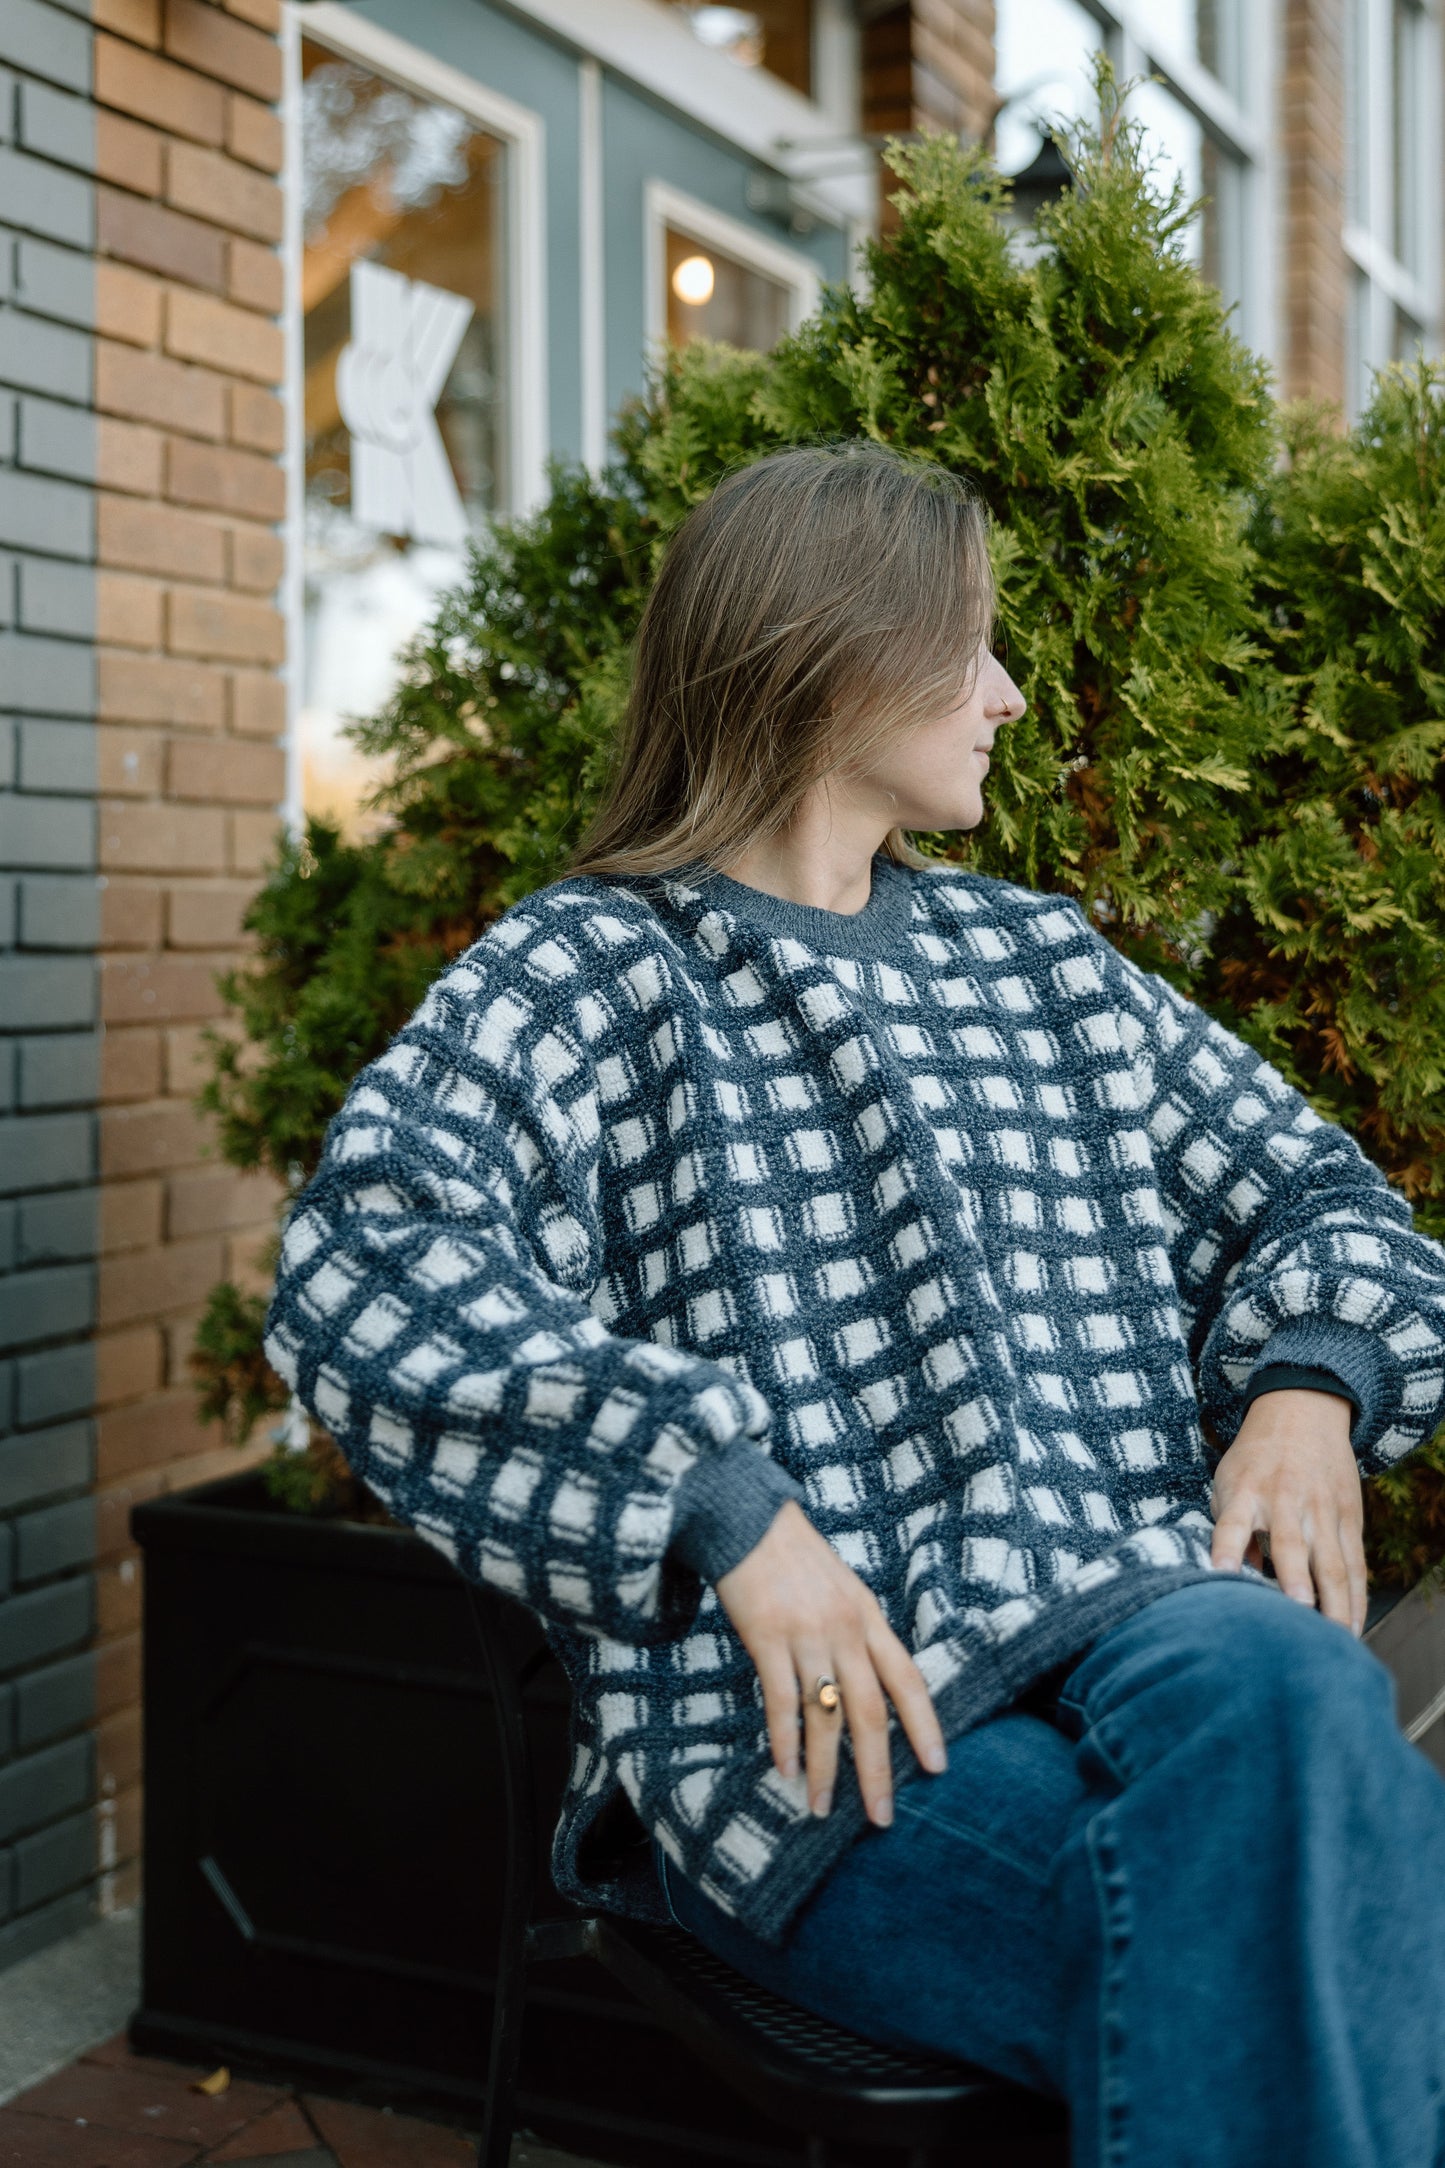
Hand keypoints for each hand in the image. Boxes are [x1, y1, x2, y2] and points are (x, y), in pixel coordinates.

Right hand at [715, 1500, 946, 1825]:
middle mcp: (846, 1629)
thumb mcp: (842, 1588)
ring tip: (820, 1809)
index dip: (926, 1725)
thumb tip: (867, 1683)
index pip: (908, 1678)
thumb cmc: (793, 1556)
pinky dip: (784, 1739)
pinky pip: (780, 1699)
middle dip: (878, 1769)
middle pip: (871, 1710)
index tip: (939, 1768)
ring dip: (825, 1768)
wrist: (746, 1518)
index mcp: (869, 1616)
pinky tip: (785, 1769)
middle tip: (881, 1817)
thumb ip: (857, 1632)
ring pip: (825, 1715)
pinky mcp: (767, 1636)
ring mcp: (807, 1633)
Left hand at [1210, 1389, 1365, 1634]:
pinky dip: (1356, 1599)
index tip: (1218, 1575)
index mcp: (1246, 1492)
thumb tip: (1235, 1581)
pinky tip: (1352, 1629)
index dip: (1225, 1549)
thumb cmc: (1254, 1459)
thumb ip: (1228, 1529)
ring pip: (1332, 1563)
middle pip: (1291, 1545)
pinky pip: (1356, 1565)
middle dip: (1296, 1581)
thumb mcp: (1229, 1482)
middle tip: (1298, 1614)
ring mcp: (1322, 1511)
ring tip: (1333, 1640)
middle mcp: (1285, 1501)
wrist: (1303, 1412)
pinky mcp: (1350, 1518)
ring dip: (1334, 1603)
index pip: (1232, 1523)